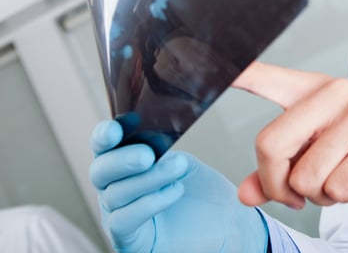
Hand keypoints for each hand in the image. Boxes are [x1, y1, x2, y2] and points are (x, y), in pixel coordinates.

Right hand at [89, 120, 267, 252]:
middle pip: (100, 172)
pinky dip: (148, 203)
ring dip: (148, 179)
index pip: (104, 149)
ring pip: (115, 195)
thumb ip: (163, 151)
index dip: (104, 137)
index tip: (116, 129)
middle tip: (147, 154)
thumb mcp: (183, 163)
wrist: (226, 221)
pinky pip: (123, 220)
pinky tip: (174, 192)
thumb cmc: (203, 192)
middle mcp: (116, 190)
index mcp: (125, 166)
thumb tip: (152, 135)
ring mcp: (120, 216)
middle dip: (121, 160)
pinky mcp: (129, 240)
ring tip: (177, 169)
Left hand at [232, 61, 347, 208]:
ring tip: (341, 180)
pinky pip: (337, 187)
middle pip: (270, 144)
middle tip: (297, 193)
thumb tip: (246, 193)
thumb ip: (283, 171)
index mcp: (315, 91)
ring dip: (319, 195)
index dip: (229, 71)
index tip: (182, 53)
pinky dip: (344, 197)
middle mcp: (334, 95)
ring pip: (304, 176)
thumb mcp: (327, 153)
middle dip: (278, 184)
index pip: (264, 76)